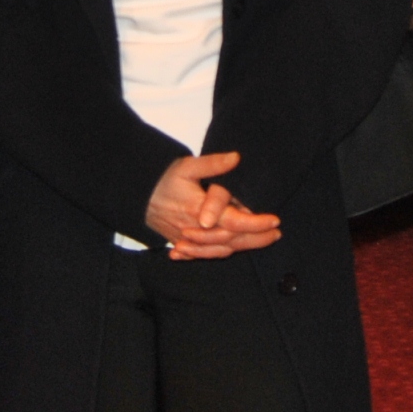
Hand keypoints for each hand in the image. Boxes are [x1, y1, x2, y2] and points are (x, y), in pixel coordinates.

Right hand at [146, 152, 280, 259]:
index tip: (275, 220)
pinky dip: (221, 254)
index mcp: (199, 209)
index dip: (256, 223)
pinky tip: (234, 250)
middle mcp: (195, 229)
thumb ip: (213, 164)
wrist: (136, 196)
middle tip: (276, 233)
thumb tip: (236, 158)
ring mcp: (188, 240)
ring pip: (220, 250)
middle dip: (257, 239)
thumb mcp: (187, 165)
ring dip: (244, 247)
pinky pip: (205, 254)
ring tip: (263, 240)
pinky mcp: (182, 244)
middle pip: (232, 241)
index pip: (234, 222)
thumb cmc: (163, 179)